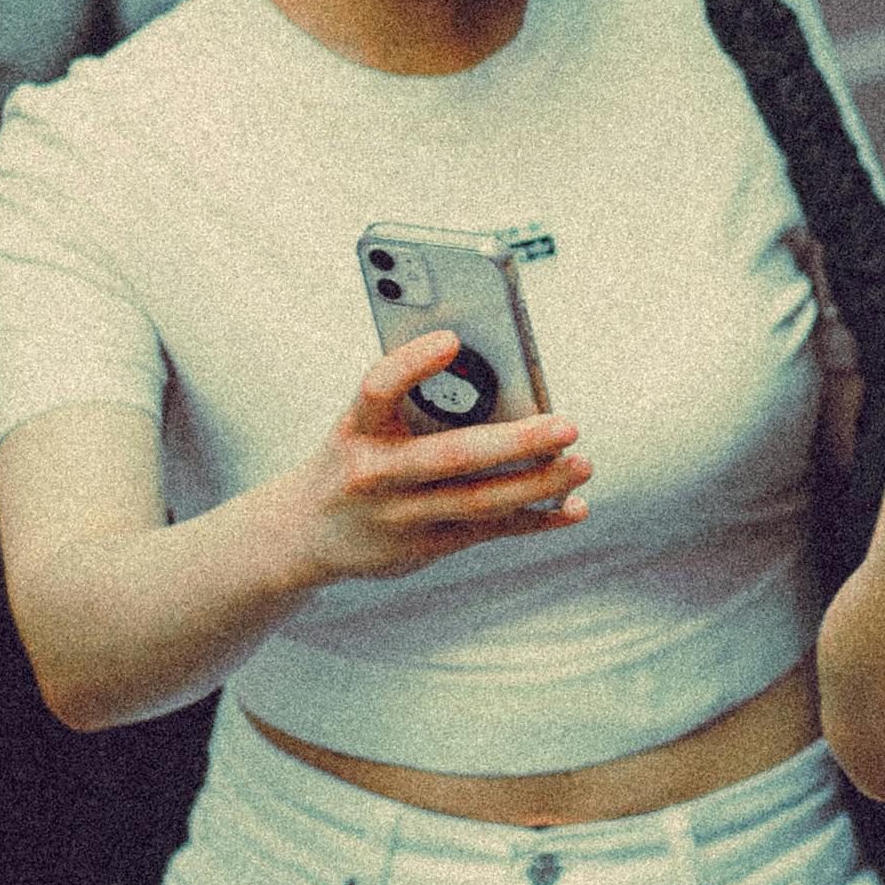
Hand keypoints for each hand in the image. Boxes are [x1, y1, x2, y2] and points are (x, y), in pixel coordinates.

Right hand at [278, 331, 589, 585]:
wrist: (303, 533)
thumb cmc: (353, 458)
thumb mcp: (360, 424)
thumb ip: (412, 403)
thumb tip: (500, 379)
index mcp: (356, 428)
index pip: (378, 388)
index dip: (412, 364)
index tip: (452, 339)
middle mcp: (374, 474)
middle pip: (451, 455)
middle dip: (516, 441)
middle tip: (567, 424)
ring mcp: (399, 517)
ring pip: (478, 500)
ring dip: (538, 484)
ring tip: (581, 464)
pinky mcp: (424, 546)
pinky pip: (489, 532)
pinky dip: (536, 520)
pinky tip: (572, 507)